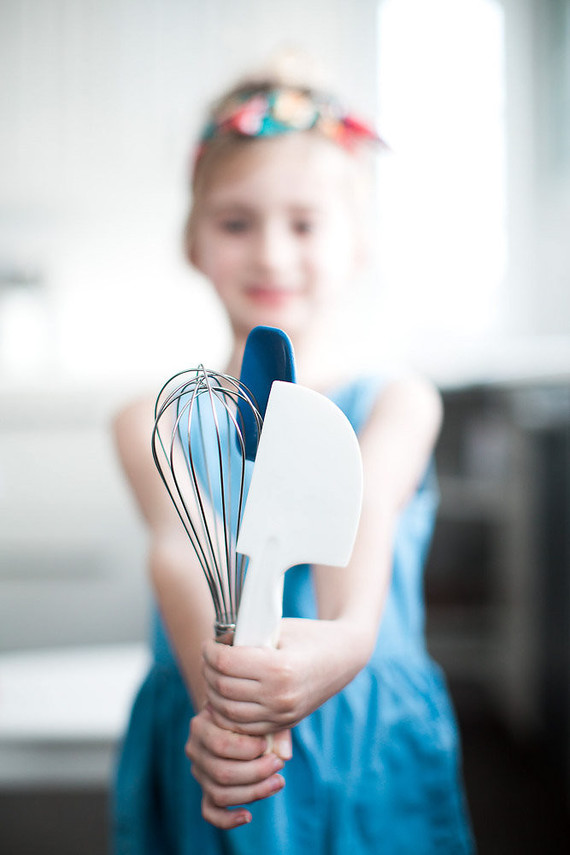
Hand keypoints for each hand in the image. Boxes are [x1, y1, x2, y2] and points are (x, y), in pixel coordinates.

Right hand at [185, 706, 286, 828]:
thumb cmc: (248, 713)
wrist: (232, 716)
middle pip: (222, 773)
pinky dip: (228, 819)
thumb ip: (272, 728)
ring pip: (219, 794)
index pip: (221, 745)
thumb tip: (285, 755)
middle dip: (256, 772)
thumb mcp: (256, 712)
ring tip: (278, 782)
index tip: (267, 743)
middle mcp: (194, 750)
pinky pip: (210, 812)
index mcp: (201, 725)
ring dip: (253, 793)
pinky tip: (248, 817)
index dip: (248, 749)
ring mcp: (198, 772)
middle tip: (279, 763)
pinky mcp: (205, 789)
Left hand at [202, 617, 369, 735]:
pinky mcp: (284, 724)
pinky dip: (228, 715)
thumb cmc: (310, 636)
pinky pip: (244, 727)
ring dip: (213, 695)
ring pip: (229, 713)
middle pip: (223, 688)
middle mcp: (279, 695)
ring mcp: (282, 714)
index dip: (209, 652)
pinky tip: (224, 698)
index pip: (226, 663)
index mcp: (278, 667)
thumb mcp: (280, 630)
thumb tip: (217, 646)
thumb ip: (249, 639)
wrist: (344, 656)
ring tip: (213, 677)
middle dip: (207, 671)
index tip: (207, 644)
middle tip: (207, 658)